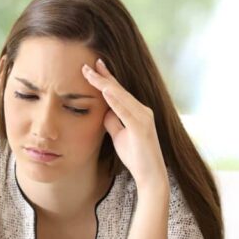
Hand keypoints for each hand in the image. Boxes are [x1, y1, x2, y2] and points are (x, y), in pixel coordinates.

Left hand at [82, 59, 167, 192]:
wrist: (150, 175)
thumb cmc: (135, 156)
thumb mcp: (118, 135)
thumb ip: (113, 121)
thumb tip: (104, 111)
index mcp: (138, 112)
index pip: (118, 92)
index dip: (106, 79)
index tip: (93, 68)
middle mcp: (142, 110)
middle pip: (119, 90)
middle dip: (103, 76)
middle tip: (89, 63)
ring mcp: (143, 118)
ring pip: (121, 96)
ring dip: (105, 83)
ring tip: (91, 72)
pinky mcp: (141, 127)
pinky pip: (125, 110)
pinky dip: (115, 100)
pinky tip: (105, 90)